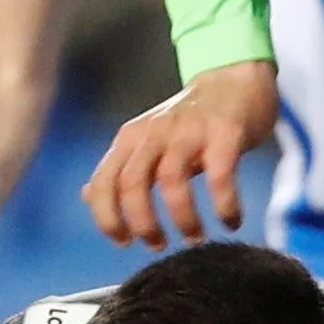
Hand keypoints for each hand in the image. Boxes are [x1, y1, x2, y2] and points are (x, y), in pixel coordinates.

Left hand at [86, 56, 274, 248]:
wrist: (234, 77)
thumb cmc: (190, 119)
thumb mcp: (147, 139)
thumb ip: (121, 168)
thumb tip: (88, 195)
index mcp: (131, 138)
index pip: (104, 182)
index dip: (108, 218)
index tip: (124, 242)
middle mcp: (154, 133)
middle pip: (132, 184)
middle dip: (143, 223)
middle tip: (159, 245)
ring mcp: (189, 131)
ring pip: (171, 181)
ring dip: (182, 218)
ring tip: (195, 238)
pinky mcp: (225, 132)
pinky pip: (220, 176)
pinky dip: (224, 205)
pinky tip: (231, 221)